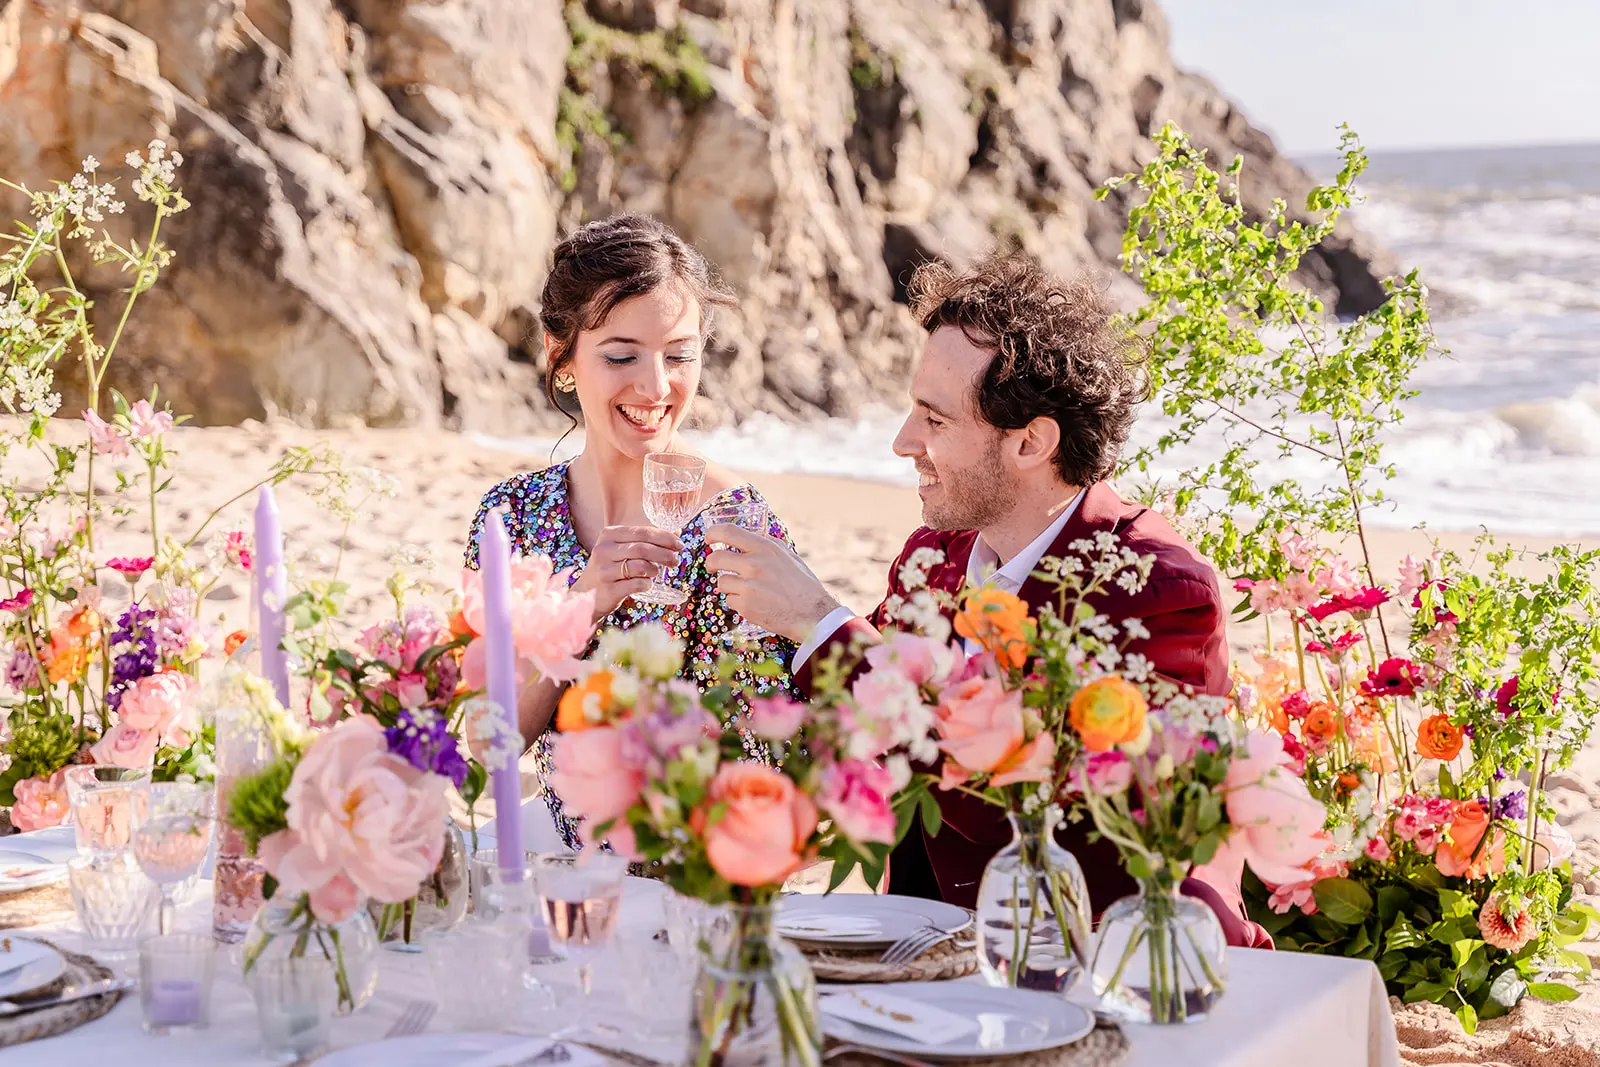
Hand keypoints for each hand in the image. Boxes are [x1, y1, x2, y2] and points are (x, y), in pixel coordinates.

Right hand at [571, 525, 683, 620]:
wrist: (586, 595)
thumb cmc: (610, 569)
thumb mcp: (622, 549)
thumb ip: (646, 540)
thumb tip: (677, 533)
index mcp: (608, 535)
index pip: (642, 531)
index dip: (665, 537)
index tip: (680, 544)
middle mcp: (604, 550)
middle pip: (642, 548)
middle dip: (665, 554)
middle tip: (676, 560)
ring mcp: (604, 570)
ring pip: (640, 566)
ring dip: (655, 570)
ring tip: (657, 573)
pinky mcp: (608, 589)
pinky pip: (637, 584)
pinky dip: (647, 584)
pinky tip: (646, 584)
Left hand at [704, 525, 841, 642]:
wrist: (812, 614)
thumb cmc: (803, 585)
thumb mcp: (788, 556)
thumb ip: (768, 544)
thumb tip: (751, 536)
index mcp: (765, 548)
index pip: (727, 531)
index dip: (712, 533)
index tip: (709, 538)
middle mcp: (754, 564)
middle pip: (715, 558)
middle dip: (711, 563)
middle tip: (714, 566)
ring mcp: (748, 586)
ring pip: (721, 582)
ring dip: (729, 586)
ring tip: (747, 590)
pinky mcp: (746, 605)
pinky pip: (729, 600)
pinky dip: (738, 602)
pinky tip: (754, 603)